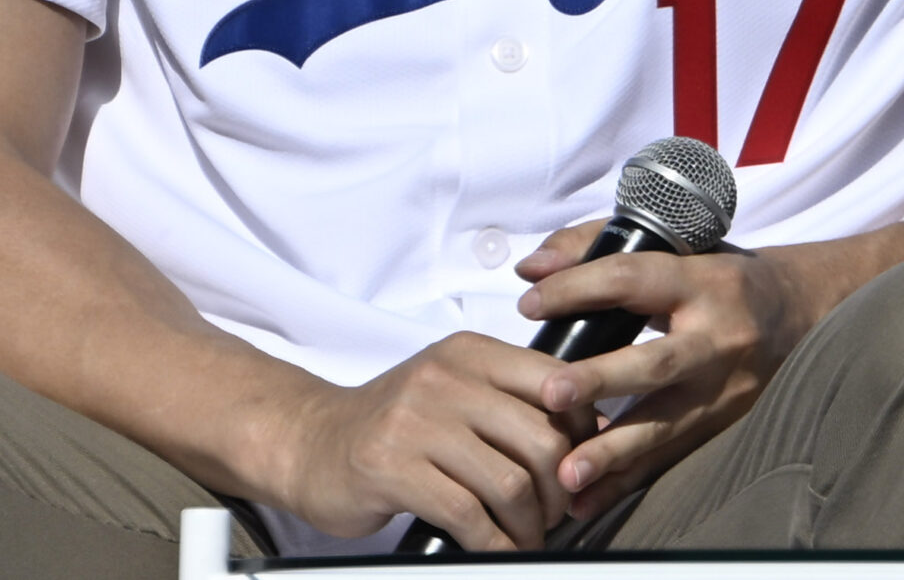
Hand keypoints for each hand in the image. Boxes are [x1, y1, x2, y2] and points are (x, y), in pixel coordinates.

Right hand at [269, 332, 595, 549]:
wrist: (313, 441)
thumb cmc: (393, 423)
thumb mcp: (453, 390)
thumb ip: (511, 400)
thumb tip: (591, 428)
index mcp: (467, 352)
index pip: (554, 381)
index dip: (582, 429)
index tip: (583, 462)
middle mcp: (444, 378)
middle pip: (540, 438)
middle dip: (560, 490)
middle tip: (556, 512)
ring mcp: (416, 422)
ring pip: (510, 483)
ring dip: (529, 524)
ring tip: (526, 536)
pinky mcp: (394, 469)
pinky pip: (468, 516)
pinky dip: (494, 544)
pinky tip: (495, 550)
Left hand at [511, 226, 846, 522]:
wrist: (795, 311)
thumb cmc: (715, 270)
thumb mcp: (669, 243)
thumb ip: (592, 247)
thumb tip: (531, 270)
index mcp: (701, 282)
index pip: (633, 280)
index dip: (579, 289)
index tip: (530, 304)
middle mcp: (716, 339)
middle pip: (657, 362)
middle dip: (602, 380)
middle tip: (552, 393)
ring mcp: (723, 391)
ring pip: (666, 425)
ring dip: (613, 452)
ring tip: (567, 472)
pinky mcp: (721, 426)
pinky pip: (669, 457)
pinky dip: (626, 481)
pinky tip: (587, 499)